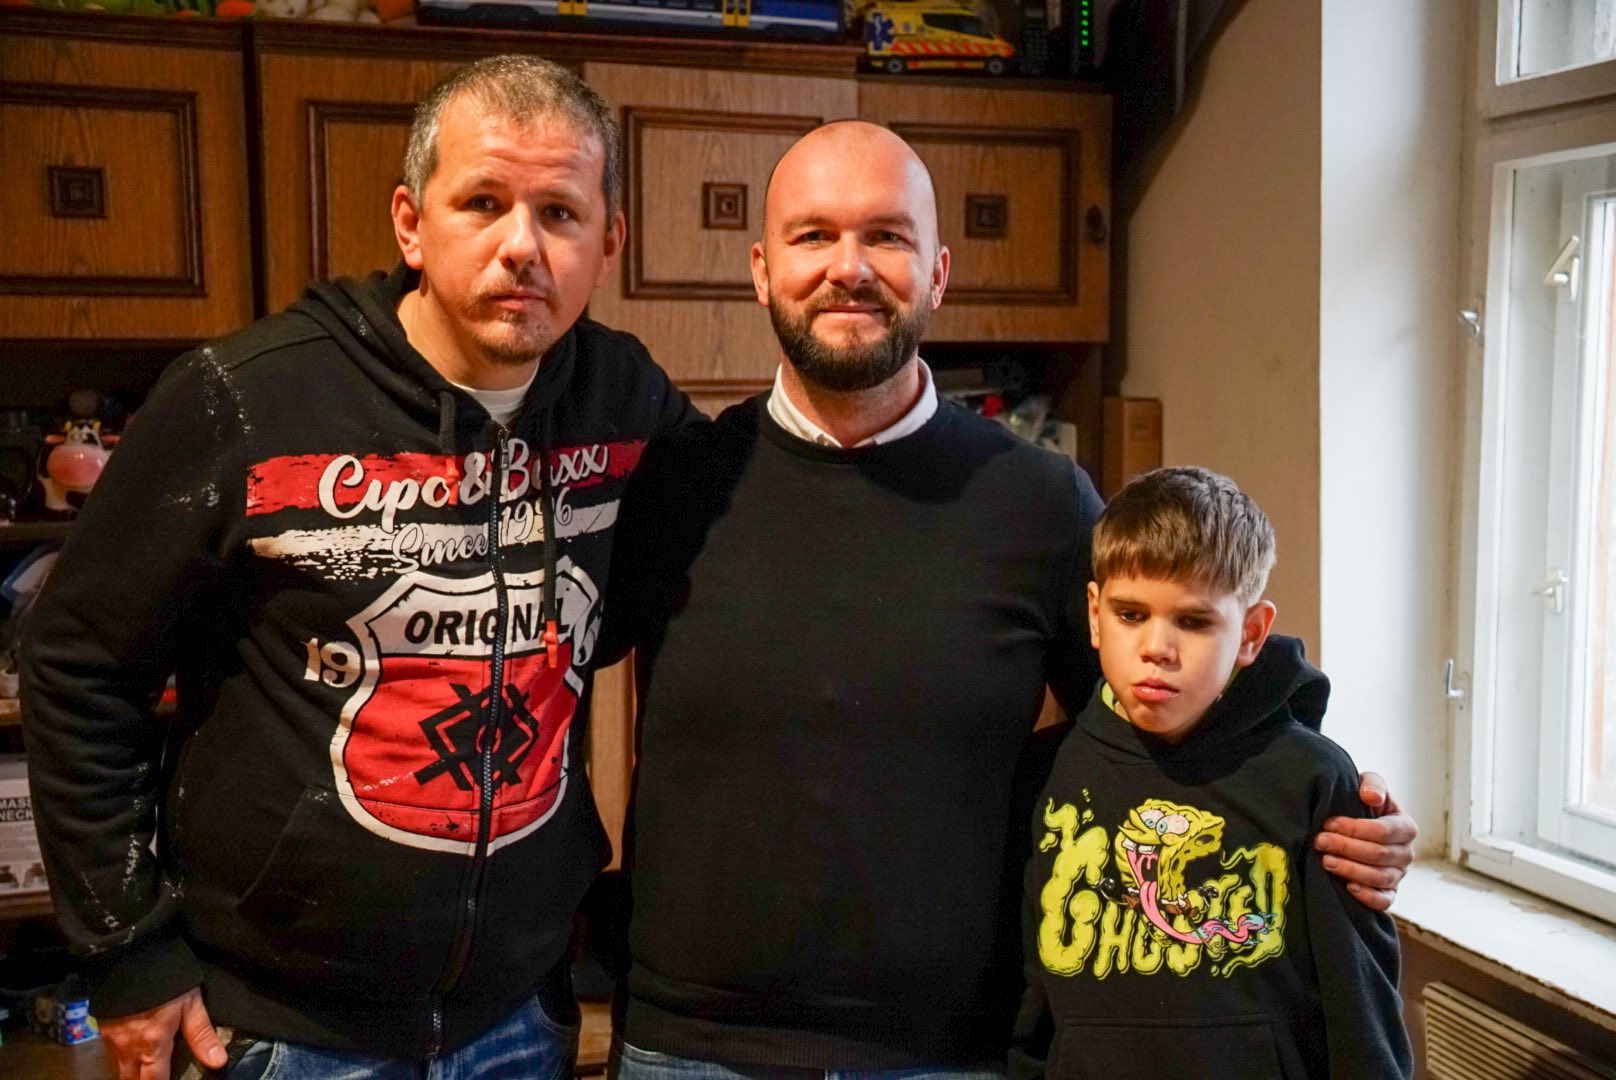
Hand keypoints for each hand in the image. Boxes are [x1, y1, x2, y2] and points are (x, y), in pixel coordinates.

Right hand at [101, 987, 225, 1079]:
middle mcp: (128, 1049)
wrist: (128, 956)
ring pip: (119, 1070)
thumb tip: (218, 1062)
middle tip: (157, 1077)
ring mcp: (111, 1040)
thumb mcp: (190, 1004)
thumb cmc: (165, 980)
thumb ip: (202, 1035)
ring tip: (146, 1071)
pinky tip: (132, 1054)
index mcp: (152, 1046)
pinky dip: (121, 1061)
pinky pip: (110, 1055)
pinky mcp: (102, 1029)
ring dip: (131, 1074)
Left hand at [1314, 770, 1417, 912]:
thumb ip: (1372, 784)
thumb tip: (1370, 797)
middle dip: (1346, 848)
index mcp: (1405, 827)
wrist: (1353, 824)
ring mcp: (1398, 874)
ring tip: (1326, 861)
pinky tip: (1348, 887)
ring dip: (1351, 870)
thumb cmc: (1361, 803)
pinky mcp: (1389, 892)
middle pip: (1379, 854)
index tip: (1328, 823)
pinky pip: (1384, 901)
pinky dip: (1368, 896)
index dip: (1354, 828)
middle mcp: (1406, 853)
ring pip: (1379, 878)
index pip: (1383, 831)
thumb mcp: (1368, 786)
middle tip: (1320, 842)